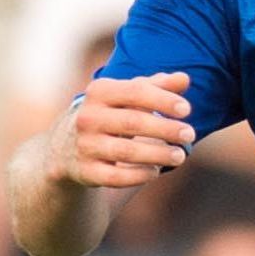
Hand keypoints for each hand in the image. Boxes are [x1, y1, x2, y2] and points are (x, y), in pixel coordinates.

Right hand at [48, 73, 194, 189]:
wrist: (65, 147)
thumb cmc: (109, 115)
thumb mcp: (126, 96)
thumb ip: (156, 86)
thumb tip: (184, 78)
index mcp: (99, 93)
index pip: (135, 92)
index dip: (162, 100)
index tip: (187, 109)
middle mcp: (88, 117)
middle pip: (133, 122)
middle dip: (165, 129)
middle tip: (189, 134)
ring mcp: (86, 145)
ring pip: (125, 152)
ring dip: (157, 154)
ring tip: (180, 156)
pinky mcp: (87, 171)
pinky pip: (115, 177)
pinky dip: (138, 175)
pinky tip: (155, 172)